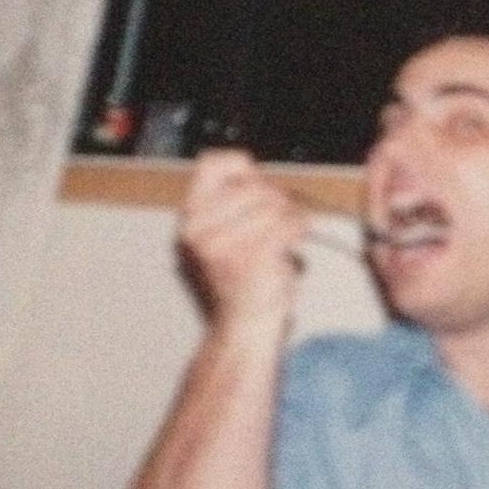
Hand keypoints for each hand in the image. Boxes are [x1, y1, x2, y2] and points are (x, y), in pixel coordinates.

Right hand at [176, 149, 306, 329]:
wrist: (245, 324)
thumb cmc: (241, 277)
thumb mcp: (224, 232)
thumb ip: (233, 198)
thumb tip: (255, 174)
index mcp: (189, 219)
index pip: (211, 164)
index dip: (241, 167)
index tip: (255, 182)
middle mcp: (198, 231)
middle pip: (252, 185)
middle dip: (276, 197)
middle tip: (281, 217)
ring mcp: (221, 246)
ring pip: (273, 204)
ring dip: (291, 214)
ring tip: (288, 231)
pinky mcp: (249, 258)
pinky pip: (286, 223)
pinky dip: (298, 227)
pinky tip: (295, 238)